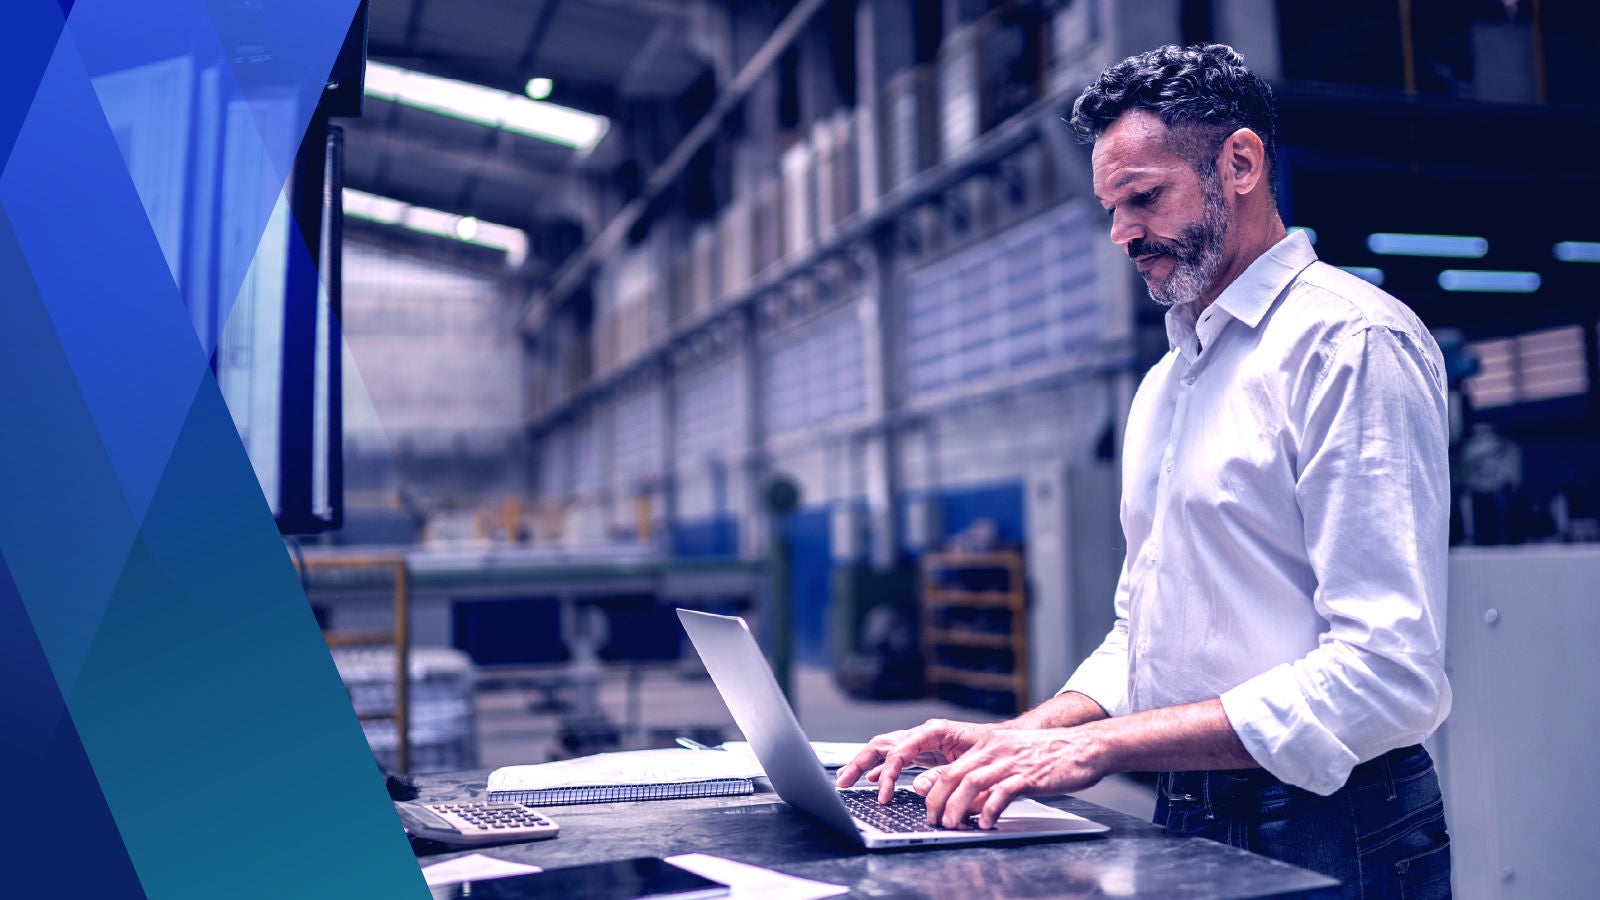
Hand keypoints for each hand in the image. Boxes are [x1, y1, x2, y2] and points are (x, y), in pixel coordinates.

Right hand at [834, 718, 997, 804]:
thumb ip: (943, 775)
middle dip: (859, 762)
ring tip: (844, 779)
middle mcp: (923, 734)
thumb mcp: (971, 764)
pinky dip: (880, 768)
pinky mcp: (923, 752)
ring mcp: (921, 742)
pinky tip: (870, 778)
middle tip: (842, 781)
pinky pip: (894, 758)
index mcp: (933, 732)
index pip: (898, 751)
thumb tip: (917, 787)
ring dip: (863, 763)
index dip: (886, 774)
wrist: (1006, 743)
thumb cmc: (992, 750)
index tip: (881, 795)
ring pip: (884, 749)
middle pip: (882, 744)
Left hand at [918, 727, 1108, 829]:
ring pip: (972, 782)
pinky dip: (990, 809)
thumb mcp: (1013, 760)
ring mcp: (1012, 761)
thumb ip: (991, 778)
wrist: (1085, 747)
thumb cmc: (1051, 756)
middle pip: (955, 775)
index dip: (936, 790)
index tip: (930, 808)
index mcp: (989, 745)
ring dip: (957, 806)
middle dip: (939, 800)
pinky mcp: (1029, 775)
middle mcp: (996, 749)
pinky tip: (986, 822)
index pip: (952, 767)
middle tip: (935, 821)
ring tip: (952, 824)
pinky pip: (1002, 792)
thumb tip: (970, 804)